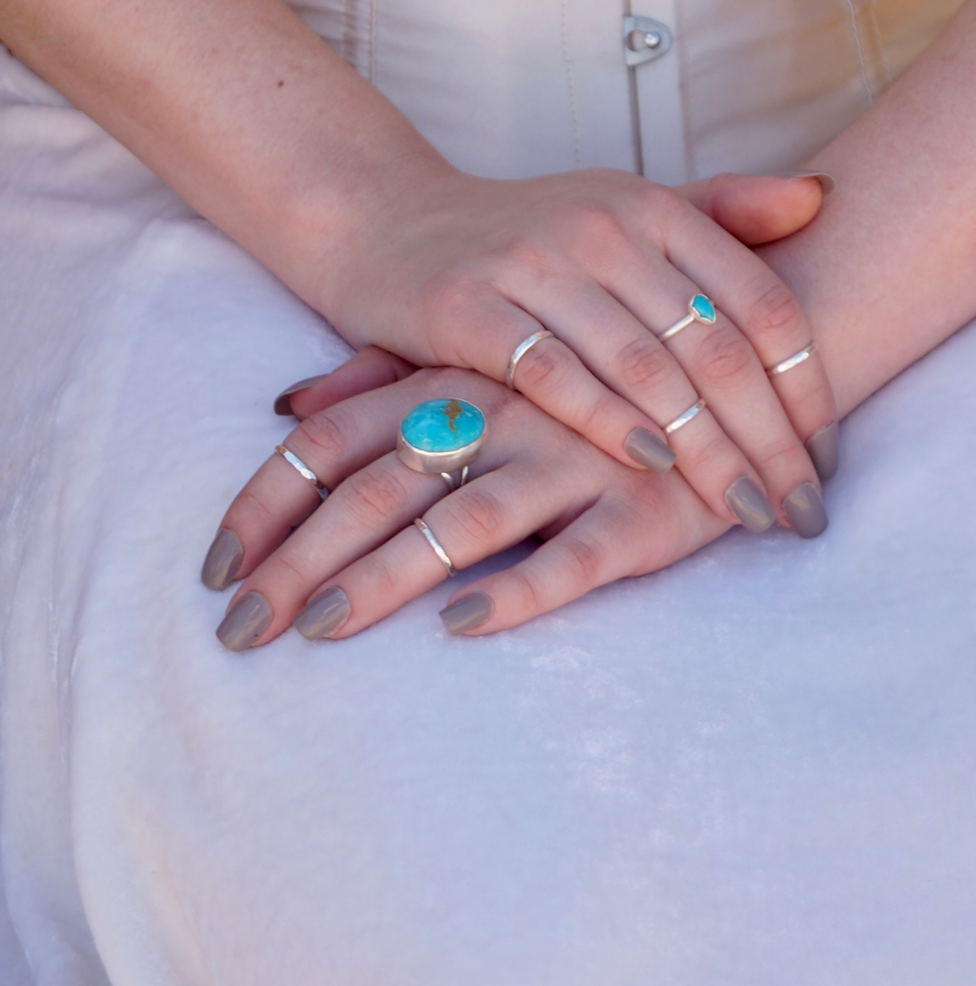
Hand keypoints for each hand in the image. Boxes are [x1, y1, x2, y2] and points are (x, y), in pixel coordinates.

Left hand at [204, 368, 748, 646]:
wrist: (752, 352)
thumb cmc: (599, 370)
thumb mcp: (486, 360)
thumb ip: (388, 376)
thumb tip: (287, 402)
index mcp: (459, 382)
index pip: (336, 442)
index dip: (271, 505)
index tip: (215, 571)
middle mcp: (504, 417)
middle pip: (377, 491)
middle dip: (300, 563)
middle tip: (237, 633)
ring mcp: (573, 462)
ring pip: (460, 523)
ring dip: (383, 579)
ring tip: (319, 632)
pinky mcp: (645, 514)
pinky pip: (572, 557)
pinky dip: (515, 589)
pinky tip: (460, 625)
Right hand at [319, 166, 837, 534]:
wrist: (381, 219)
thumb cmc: (519, 235)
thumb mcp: (621, 208)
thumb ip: (720, 209)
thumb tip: (824, 196)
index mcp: (651, 207)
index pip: (759, 302)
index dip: (805, 385)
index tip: (827, 459)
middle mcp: (601, 226)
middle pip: (713, 347)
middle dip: (769, 439)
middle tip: (802, 511)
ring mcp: (532, 263)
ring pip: (645, 367)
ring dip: (706, 450)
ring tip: (747, 511)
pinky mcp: (465, 304)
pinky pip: (552, 374)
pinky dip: (607, 422)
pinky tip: (651, 468)